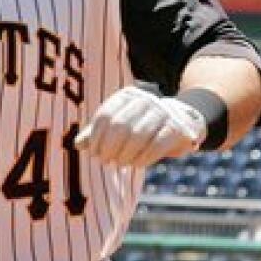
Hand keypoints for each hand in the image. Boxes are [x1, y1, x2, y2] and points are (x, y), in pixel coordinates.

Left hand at [75, 86, 205, 167]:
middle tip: (105, 161)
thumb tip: (77, 144)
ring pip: (138, 135)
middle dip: (109, 146)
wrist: (182, 123)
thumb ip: (98, 133)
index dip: (96, 137)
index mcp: (126, 96)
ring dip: (126, 154)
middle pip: (120, 125)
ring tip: (120, 163)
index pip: (105, 116)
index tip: (93, 153)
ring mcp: (163, 112)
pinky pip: (156, 145)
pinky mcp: (177, 128)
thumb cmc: (143, 126)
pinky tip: (136, 164)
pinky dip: (143, 157)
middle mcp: (145, 100)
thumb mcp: (119, 125)